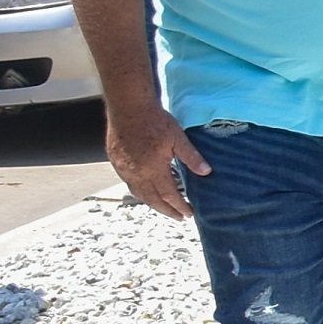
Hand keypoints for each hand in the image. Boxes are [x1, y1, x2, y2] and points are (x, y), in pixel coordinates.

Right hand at [108, 101, 208, 218]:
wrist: (128, 106)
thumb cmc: (154, 120)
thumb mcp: (178, 138)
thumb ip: (191, 157)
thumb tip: (206, 172)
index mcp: (153, 169)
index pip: (169, 195)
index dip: (180, 206)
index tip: (189, 213)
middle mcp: (136, 172)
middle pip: (152, 199)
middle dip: (167, 210)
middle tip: (179, 217)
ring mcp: (124, 168)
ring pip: (138, 192)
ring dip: (152, 202)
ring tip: (164, 207)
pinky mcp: (116, 161)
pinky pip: (128, 182)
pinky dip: (139, 190)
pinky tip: (146, 190)